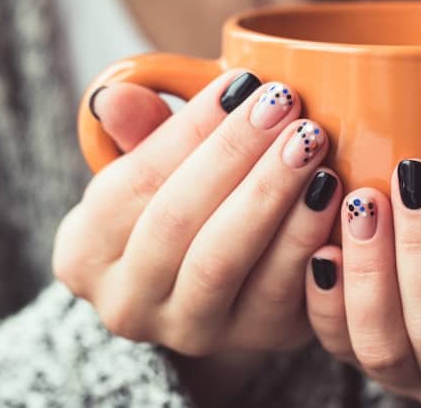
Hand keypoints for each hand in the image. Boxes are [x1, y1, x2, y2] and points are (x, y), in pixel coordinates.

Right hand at [54, 71, 341, 401]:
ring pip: (223, 261)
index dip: (190, 129)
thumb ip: (138, 133)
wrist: (218, 276)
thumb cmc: (183, 202)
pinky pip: (281, 292)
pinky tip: (334, 193)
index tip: (243, 82)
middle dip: (234, 155)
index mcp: (86, 254)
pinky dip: (307, 239)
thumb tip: (116, 97)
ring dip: (271, 194)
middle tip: (285, 103)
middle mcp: (128, 304)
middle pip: (176, 222)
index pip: (133, 183)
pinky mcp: (254, 339)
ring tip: (311, 141)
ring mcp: (190, 330)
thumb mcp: (154, 168)